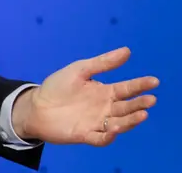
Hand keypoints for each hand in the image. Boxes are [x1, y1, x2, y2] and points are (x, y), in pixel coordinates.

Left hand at [12, 47, 158, 145]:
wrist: (35, 105)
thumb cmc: (57, 86)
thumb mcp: (79, 70)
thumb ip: (102, 63)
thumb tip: (127, 51)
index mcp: (105, 92)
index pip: (127, 89)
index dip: (140, 85)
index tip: (153, 81)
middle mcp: (104, 108)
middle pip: (126, 107)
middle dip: (139, 104)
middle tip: (150, 100)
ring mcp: (96, 122)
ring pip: (119, 124)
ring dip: (130, 121)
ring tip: (141, 114)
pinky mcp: (85, 135)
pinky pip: (100, 139)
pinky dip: (108, 137)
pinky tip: (112, 129)